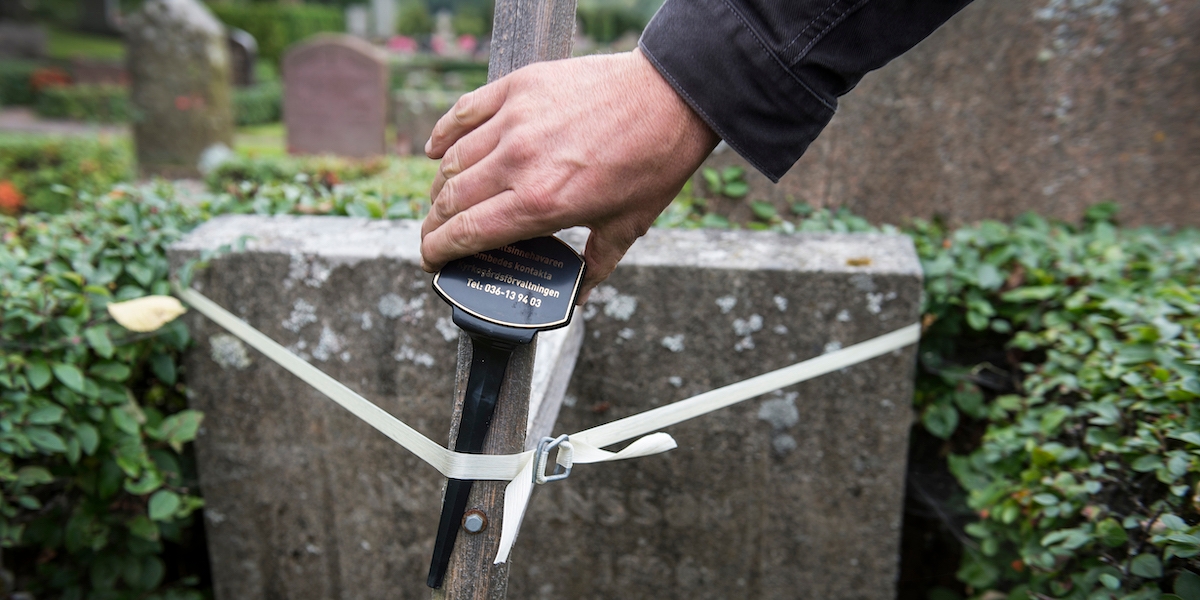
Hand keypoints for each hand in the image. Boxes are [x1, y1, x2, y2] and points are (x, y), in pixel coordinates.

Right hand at [421, 49, 718, 302]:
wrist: (671, 96)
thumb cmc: (653, 161)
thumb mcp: (627, 226)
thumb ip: (597, 265)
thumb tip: (580, 295)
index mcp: (541, 203)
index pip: (466, 233)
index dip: (438, 252)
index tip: (430, 261)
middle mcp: (518, 162)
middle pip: (450, 200)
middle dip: (433, 226)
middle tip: (435, 237)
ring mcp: (514, 121)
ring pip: (453, 160)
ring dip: (440, 186)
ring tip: (442, 201)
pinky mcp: (519, 88)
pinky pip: (464, 112)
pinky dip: (443, 133)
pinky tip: (436, 150)